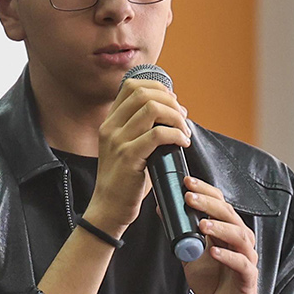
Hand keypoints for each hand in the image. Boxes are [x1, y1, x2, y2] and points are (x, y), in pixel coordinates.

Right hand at [86, 78, 190, 234]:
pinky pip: (158, 135)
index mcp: (110, 122)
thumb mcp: (128, 147)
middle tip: (183, 117)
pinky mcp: (128, 158)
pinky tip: (182, 143)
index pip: (131, 86)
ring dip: (176, 117)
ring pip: (152, 109)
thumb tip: (174, 112)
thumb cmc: (126, 180)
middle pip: (143, 93)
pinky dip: (176, 134)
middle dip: (170, 101)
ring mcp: (118, 142)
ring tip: (184, 132)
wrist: (109, 208)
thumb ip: (143, 128)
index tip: (173, 102)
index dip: (158, 88)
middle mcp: (110, 127)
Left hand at [182, 177, 261, 293]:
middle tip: (189, 198)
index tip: (186, 182)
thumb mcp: (190, 254)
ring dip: (220, 227)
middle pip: (230, 215)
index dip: (205, 192)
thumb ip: (181, 234)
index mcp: (228, 231)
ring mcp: (247, 258)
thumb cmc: (212, 282)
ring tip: (201, 224)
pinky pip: (242, 264)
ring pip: (239, 236)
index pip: (220, 204)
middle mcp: (240, 241)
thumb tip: (163, 209)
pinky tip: (213, 252)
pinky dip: (228, 256)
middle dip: (209, 204)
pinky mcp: (249, 277)